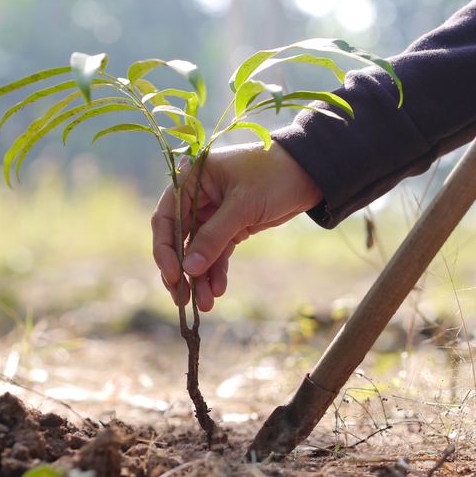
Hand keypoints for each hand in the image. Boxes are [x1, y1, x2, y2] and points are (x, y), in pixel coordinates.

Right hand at [151, 141, 322, 311]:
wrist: (310, 173)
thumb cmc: (274, 176)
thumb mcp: (242, 205)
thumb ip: (214, 237)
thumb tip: (188, 269)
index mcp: (192, 179)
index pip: (166, 217)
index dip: (165, 249)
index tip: (173, 275)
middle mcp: (198, 197)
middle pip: (179, 239)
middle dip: (182, 270)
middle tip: (182, 299)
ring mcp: (214, 213)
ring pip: (199, 250)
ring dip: (200, 277)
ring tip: (206, 303)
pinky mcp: (232, 226)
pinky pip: (218, 252)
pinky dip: (217, 271)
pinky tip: (218, 290)